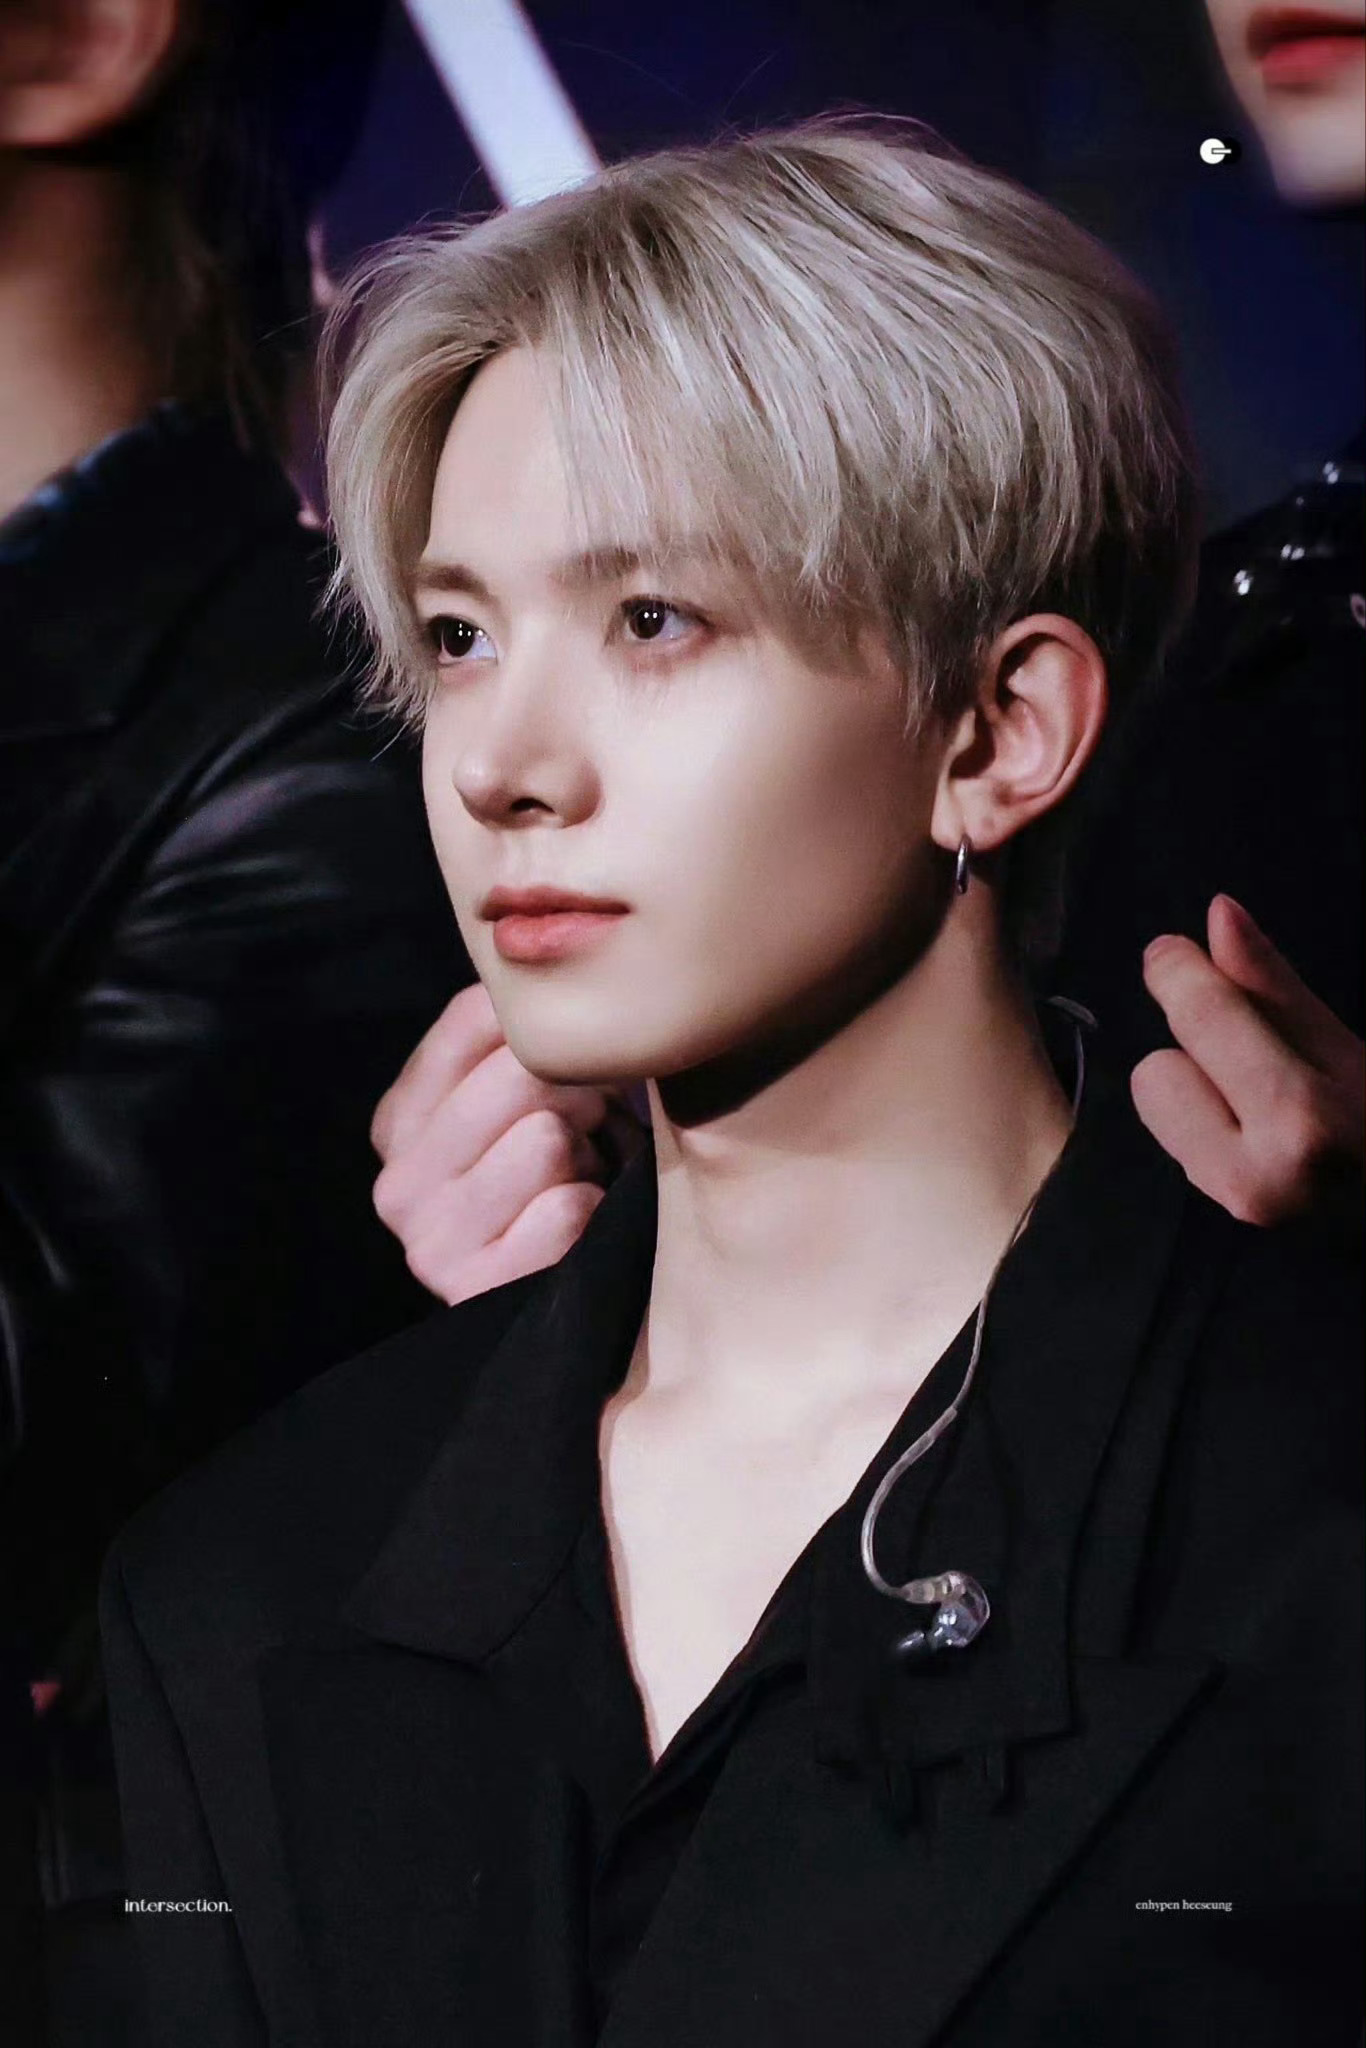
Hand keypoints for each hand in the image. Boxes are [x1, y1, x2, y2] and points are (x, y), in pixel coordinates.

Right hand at [371, 983, 639, 1302]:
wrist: (581, 1279)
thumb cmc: (565, 1169)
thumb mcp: (526, 1091)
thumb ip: (516, 1030)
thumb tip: (545, 947)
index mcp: (399, 1121)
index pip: (474, 1019)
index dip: (545, 1032)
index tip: (562, 1065)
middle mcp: (398, 1181)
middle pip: (517, 1072)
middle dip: (575, 1094)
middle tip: (584, 1131)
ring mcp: (429, 1242)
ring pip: (544, 1137)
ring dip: (585, 1158)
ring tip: (577, 1181)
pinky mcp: (477, 1288)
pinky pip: (566, 1207)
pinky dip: (592, 1212)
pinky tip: (578, 1229)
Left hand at [1132, 895, 1363, 1231]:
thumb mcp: (1345, 1051)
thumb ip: (1272, 988)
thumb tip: (1218, 912)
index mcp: (1301, 1121)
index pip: (1205, 1021)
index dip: (1178, 972)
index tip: (1168, 950)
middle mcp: (1253, 1176)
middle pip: (1154, 1068)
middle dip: (1195, 1053)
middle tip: (1255, 1063)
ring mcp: (1227, 1210)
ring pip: (1155, 1107)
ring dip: (1194, 1095)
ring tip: (1260, 1112)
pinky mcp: (1209, 1225)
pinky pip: (1171, 1142)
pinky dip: (1200, 1129)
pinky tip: (1252, 1142)